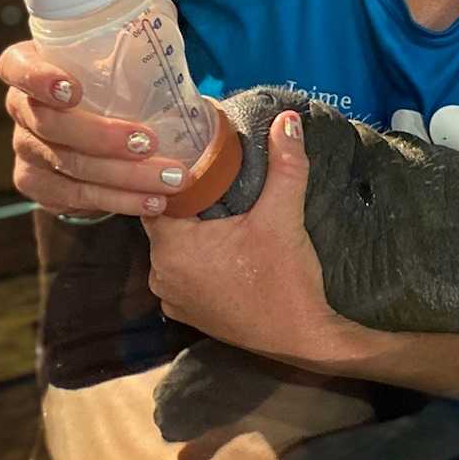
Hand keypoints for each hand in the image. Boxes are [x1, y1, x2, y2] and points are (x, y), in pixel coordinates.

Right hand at [0, 40, 196, 218]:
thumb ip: (127, 48)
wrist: (91, 134)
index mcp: (29, 67)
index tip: (73, 89)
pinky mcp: (36, 185)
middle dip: (103, 137)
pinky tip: (152, 202)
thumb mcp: (110, 60)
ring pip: (71, 166)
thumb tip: (168, 35)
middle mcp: (21, 109)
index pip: (16, 67)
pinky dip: (120, 200)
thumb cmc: (108, 84)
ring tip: (171, 179)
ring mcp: (25, 149)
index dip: (38, 78)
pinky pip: (77, 196)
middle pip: (50, 125)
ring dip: (126, 177)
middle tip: (149, 142)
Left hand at [142, 110, 363, 366]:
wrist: (303, 340)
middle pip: (164, 218)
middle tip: (212, 172)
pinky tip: (221, 243)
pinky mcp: (188, 314)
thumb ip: (285, 165)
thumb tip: (287, 118)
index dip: (173, 173)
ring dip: (191, 228)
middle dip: (186, 197)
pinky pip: (182, 271)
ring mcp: (172, 298)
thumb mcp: (284, 216)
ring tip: (217, 203)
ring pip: (173, 246)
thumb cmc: (286, 279)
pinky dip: (196, 256)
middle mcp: (160, 274)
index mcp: (172, 246)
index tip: (194, 153)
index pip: (155, 194)